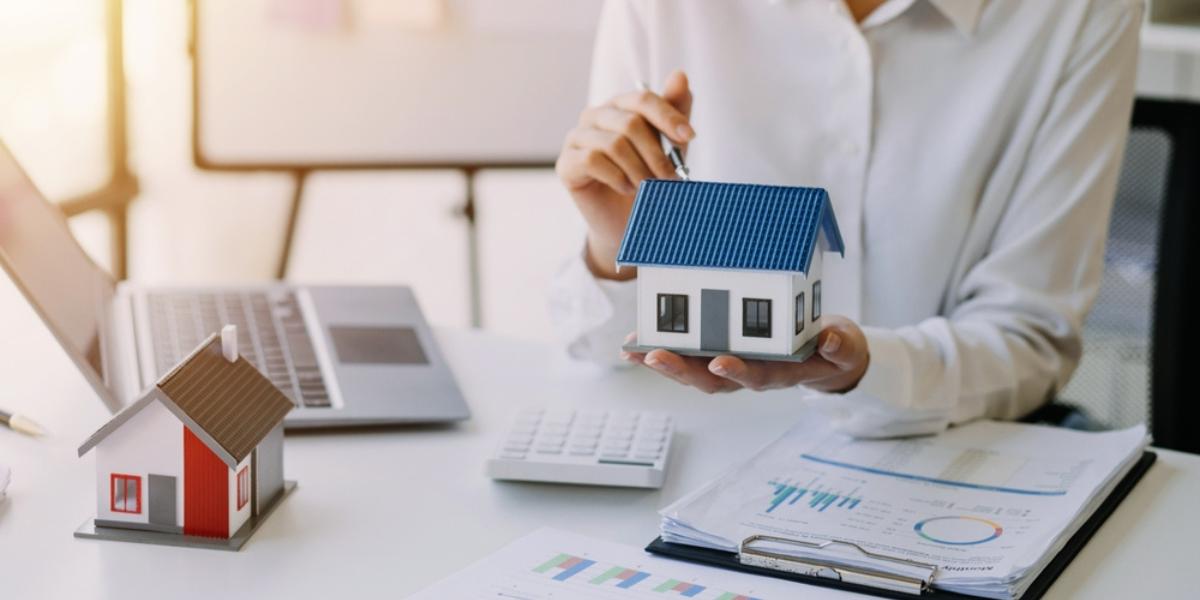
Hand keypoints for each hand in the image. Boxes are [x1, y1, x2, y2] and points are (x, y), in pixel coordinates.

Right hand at [555, 70, 694, 279]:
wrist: (625, 222)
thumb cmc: (647, 180)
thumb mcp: (669, 147)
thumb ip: (674, 112)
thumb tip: (680, 74)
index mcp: (619, 106)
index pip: (643, 99)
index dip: (667, 116)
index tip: (688, 137)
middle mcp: (595, 116)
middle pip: (630, 123)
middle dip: (656, 154)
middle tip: (671, 178)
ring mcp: (576, 138)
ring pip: (614, 144)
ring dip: (640, 170)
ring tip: (649, 187)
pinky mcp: (566, 164)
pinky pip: (594, 161)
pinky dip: (617, 177)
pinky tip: (626, 188)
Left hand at [621, 316, 869, 393]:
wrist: (827, 353)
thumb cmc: (833, 349)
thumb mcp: (845, 346)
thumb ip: (840, 347)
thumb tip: (831, 342)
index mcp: (782, 372)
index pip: (759, 376)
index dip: (739, 371)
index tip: (720, 361)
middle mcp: (751, 373)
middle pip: (713, 380)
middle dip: (682, 370)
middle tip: (653, 357)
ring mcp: (734, 366)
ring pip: (694, 371)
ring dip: (664, 362)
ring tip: (633, 350)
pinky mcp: (720, 353)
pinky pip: (689, 355)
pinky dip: (663, 348)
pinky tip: (636, 342)